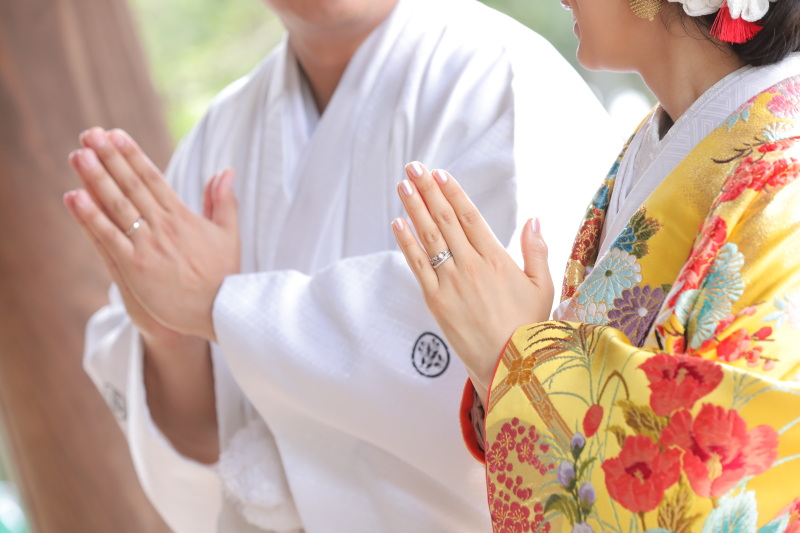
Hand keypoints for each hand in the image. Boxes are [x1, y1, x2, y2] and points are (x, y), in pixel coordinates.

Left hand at [63, 128, 239, 341]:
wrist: (219, 311)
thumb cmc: (224, 275)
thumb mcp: (229, 233)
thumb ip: (223, 200)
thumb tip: (225, 170)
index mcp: (182, 216)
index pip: (153, 179)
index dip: (133, 156)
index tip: (116, 135)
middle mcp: (163, 226)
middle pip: (131, 185)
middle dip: (110, 158)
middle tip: (90, 134)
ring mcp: (148, 246)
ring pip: (117, 206)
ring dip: (96, 178)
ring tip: (79, 154)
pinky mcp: (135, 267)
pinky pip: (108, 237)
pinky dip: (91, 217)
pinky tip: (75, 197)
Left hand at [392, 162, 553, 401]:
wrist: (509, 365)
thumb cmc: (529, 326)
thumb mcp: (543, 286)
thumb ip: (536, 250)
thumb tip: (534, 218)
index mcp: (497, 259)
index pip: (470, 217)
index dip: (453, 193)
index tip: (440, 174)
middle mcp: (471, 265)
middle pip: (445, 220)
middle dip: (428, 191)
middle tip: (414, 167)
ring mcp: (450, 282)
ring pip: (429, 237)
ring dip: (414, 208)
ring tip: (403, 185)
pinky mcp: (435, 300)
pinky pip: (417, 265)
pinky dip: (406, 242)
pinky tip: (397, 223)